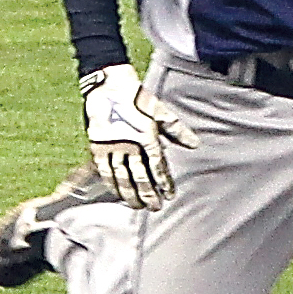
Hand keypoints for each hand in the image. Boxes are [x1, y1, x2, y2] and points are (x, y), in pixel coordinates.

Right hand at [79, 63, 199, 209]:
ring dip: (130, 193)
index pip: (158, 166)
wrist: (109, 86)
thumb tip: (195, 145)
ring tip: (137, 206)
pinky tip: (117, 193)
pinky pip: (104, 170)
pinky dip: (111, 184)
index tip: (169, 196)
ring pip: (122, 177)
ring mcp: (112, 147)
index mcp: (147, 137)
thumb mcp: (161, 111)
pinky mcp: (97, 146)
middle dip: (148, 194)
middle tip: (155, 208)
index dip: (164, 182)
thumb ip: (177, 130)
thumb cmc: (138, 98)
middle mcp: (130, 145)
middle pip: (140, 176)